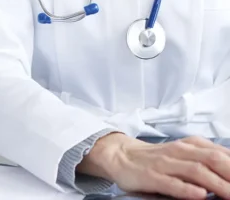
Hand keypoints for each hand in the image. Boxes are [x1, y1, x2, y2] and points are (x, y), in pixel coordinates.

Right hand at [79, 133, 229, 198]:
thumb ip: (206, 157)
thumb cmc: (157, 158)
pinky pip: (171, 183)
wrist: (120, 155)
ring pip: (195, 170)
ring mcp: (165, 163)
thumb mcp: (184, 153)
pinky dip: (186, 189)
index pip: (220, 153)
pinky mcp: (151, 176)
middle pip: (212, 159)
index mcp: (190, 145)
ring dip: (217, 183)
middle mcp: (179, 151)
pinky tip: (200, 195)